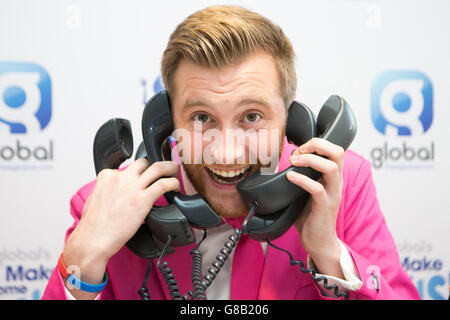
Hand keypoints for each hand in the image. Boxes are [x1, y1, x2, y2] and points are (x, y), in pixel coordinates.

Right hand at [62, 159, 179, 297]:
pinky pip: (163, 184)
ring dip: (169, 167)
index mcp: (107, 176)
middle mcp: (120, 178)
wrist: (93, 240)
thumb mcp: (95, 199)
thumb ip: (107, 190)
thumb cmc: (93, 226)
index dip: (137, 174)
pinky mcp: (142, 199)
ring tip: (174, 171)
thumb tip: (114, 192)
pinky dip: (173, 182)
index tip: (142, 180)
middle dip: (155, 164)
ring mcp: (132, 187)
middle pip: (143, 162)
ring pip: (157, 167)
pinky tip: (175, 187)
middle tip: (163, 170)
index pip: (127, 167)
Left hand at [286, 138, 343, 277]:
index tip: (299, 149)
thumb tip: (282, 162)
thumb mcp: (306, 190)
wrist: (319, 241)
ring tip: (294, 161)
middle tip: (299, 150)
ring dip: (310, 160)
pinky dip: (302, 179)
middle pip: (338, 152)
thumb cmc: (311, 215)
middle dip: (317, 145)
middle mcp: (336, 182)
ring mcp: (332, 194)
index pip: (334, 149)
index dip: (317, 143)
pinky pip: (317, 189)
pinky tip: (290, 177)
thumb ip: (301, 176)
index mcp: (333, 177)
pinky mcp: (325, 207)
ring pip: (330, 168)